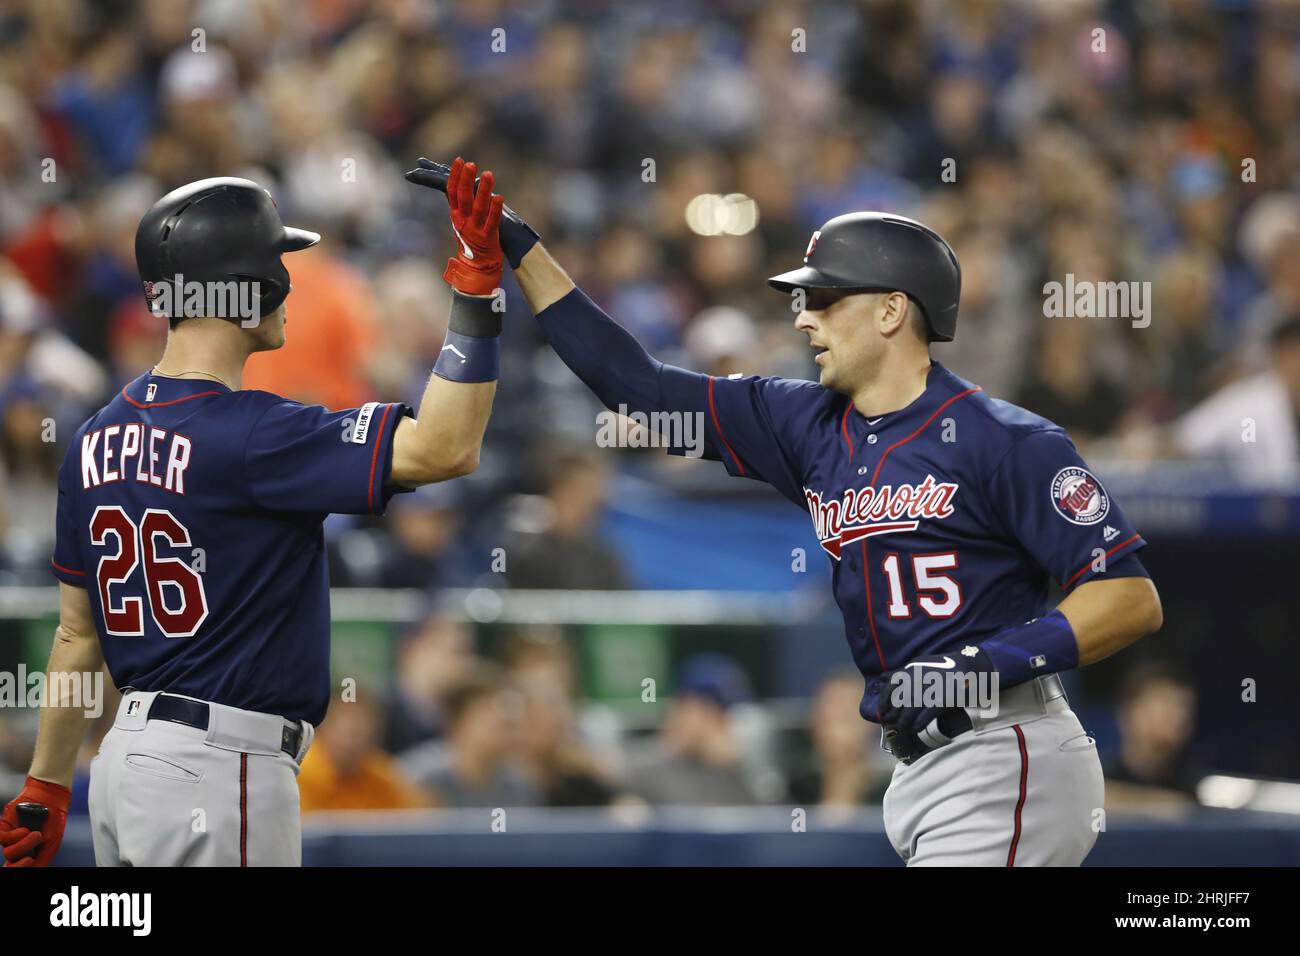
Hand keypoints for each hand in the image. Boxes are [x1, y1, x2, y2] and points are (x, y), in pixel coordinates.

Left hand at [1, 777, 70, 866]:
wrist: (52, 799)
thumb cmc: (53, 820)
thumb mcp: (52, 843)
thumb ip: (43, 860)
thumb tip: (36, 871)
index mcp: (27, 854)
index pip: (17, 867)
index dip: (21, 869)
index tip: (31, 861)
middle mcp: (16, 848)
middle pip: (10, 865)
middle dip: (19, 865)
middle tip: (29, 859)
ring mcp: (9, 838)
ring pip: (9, 852)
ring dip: (25, 844)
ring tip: (36, 834)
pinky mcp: (3, 827)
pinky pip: (2, 839)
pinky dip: (16, 835)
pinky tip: (25, 829)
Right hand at [405, 157, 539, 268]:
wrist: (477, 266)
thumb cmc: (471, 239)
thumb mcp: (461, 220)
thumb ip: (461, 202)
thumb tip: (461, 180)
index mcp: (456, 214)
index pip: (452, 192)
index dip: (455, 175)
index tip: (459, 160)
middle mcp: (463, 221)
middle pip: (463, 197)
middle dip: (466, 179)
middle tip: (470, 164)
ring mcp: (475, 229)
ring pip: (479, 207)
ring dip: (483, 190)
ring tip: (488, 174)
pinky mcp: (488, 237)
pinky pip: (492, 221)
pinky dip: (495, 209)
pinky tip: (499, 197)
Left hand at [871, 646, 995, 730]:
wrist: (967, 668)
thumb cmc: (941, 667)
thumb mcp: (917, 665)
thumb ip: (899, 673)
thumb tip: (881, 679)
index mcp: (908, 672)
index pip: (888, 692)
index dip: (883, 705)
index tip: (883, 713)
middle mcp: (914, 682)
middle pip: (896, 706)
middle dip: (893, 716)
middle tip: (893, 723)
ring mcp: (927, 693)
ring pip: (908, 715)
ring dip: (904, 723)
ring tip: (905, 727)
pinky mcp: (939, 702)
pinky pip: (923, 718)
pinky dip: (918, 724)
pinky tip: (917, 727)